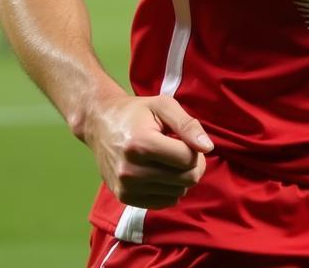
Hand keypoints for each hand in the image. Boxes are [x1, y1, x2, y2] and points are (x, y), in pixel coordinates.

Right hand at [82, 93, 213, 208]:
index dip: (195, 148)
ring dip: (180, 177)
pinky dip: (170, 188)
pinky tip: (160, 171)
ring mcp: (126, 187)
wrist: (101, 124)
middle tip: (182, 149)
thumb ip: (188, 125)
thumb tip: (208, 148)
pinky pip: (164, 202)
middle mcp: (130, 170)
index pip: (187, 159)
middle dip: (192, 164)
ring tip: (167, 159)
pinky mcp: (124, 198)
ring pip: (177, 193)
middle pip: (185, 179)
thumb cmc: (137, 112)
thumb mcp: (164, 106)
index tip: (186, 139)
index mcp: (140, 144)